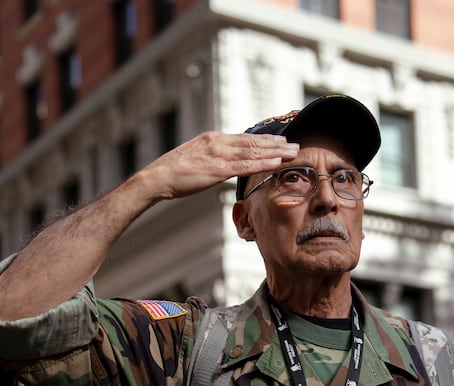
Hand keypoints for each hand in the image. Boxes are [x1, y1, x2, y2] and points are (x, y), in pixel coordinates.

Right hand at [137, 131, 299, 201]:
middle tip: (294, 144)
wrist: (158, 177)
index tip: (279, 140)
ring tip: (292, 152)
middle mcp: (218, 142)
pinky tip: (277, 163)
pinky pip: (246, 166)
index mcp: (213, 139)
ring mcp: (218, 154)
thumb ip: (212, 159)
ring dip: (275, 152)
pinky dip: (263, 163)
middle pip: (253, 142)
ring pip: (253, 152)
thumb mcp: (196, 160)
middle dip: (275, 143)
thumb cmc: (174, 174)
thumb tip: (224, 165)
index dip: (264, 139)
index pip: (244, 138)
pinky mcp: (217, 168)